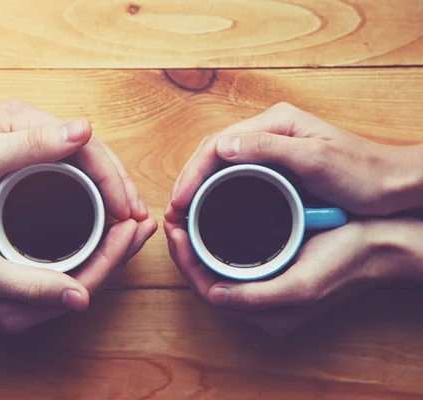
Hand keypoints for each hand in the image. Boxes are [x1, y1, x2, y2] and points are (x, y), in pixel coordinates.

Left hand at [0, 99, 148, 220]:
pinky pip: (65, 176)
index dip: (113, 178)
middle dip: (119, 185)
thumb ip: (31, 144)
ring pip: (81, 166)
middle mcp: (30, 128)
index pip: (86, 145)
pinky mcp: (19, 162)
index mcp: (25, 121)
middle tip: (137, 219)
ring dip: (107, 191)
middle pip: (90, 153)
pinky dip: (85, 195)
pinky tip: (93, 213)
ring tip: (125, 220)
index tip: (129, 210)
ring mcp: (25, 144)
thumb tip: (84, 128)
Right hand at [0, 213, 156, 333]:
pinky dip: (86, 236)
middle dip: (120, 248)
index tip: (134, 224)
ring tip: (129, 217)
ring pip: (81, 264)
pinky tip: (94, 218)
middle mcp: (32, 300)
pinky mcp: (20, 267)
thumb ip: (30, 287)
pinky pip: (65, 254)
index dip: (116, 255)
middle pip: (91, 275)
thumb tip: (80, 299)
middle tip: (144, 219)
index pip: (88, 282)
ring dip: (107, 241)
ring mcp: (27, 284)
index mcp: (26, 307)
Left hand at [165, 218, 420, 336]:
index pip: (207, 290)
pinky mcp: (268, 267)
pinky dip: (212, 239)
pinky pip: (229, 257)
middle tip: (172, 218)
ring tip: (182, 216)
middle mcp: (258, 303)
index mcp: (263, 313)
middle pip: (206, 278)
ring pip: (214, 266)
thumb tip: (213, 296)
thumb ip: (257, 297)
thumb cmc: (344, 264)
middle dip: (184, 250)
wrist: (377, 246)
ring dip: (195, 243)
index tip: (175, 230)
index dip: (185, 262)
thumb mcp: (301, 285)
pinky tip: (204, 219)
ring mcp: (262, 284)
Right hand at [166, 102, 422, 219]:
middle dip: (189, 180)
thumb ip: (269, 148)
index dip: (193, 172)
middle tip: (174, 211)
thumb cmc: (363, 172)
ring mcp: (271, 149)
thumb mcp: (317, 159)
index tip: (179, 200)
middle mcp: (268, 132)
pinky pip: (235, 175)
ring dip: (198, 186)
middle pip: (213, 152)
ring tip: (184, 212)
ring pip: (220, 165)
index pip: (217, 143)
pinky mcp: (275, 166)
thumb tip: (222, 146)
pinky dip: (216, 191)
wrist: (393, 184)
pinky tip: (209, 208)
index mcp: (274, 123)